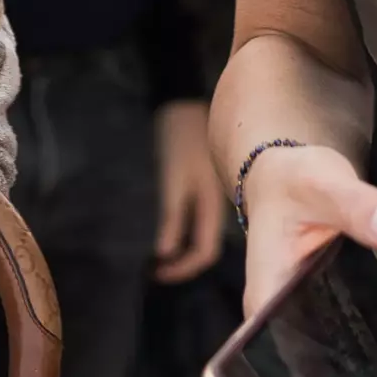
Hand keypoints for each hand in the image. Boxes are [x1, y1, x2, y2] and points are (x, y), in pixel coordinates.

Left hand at [153, 100, 225, 282]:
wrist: (185, 103)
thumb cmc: (180, 140)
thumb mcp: (173, 180)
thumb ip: (172, 217)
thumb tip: (165, 254)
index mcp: (214, 205)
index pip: (206, 252)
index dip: (183, 269)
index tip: (157, 274)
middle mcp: (220, 205)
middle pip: (207, 247)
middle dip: (183, 263)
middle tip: (156, 269)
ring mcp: (214, 196)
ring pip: (204, 234)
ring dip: (182, 249)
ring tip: (159, 256)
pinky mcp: (205, 186)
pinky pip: (199, 219)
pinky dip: (183, 232)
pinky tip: (168, 231)